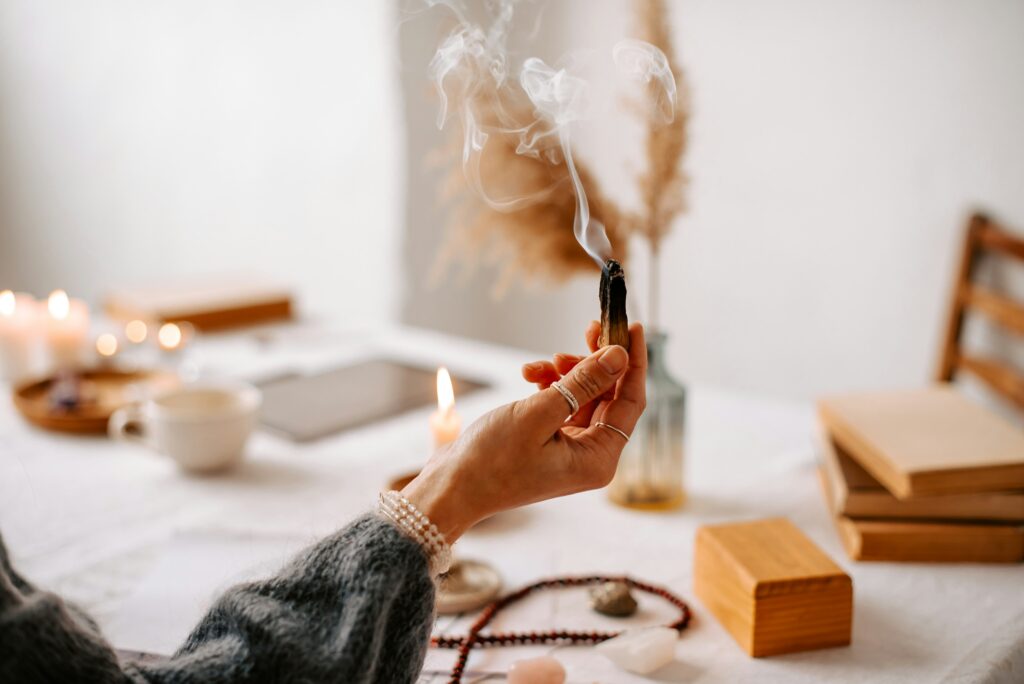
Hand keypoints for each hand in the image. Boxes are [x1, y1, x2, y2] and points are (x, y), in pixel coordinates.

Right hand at [401, 322, 645, 542]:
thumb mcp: (539, 414)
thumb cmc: (490, 461)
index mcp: (598, 459)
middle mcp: (591, 456)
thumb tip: (619, 355)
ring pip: (584, 396)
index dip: (634, 361)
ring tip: (540, 364)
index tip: (634, 326)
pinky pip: (563, 404)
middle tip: (588, 328)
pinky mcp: (550, 442)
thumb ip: (582, 384)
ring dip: (565, 373)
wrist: (450, 488)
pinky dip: (550, 386)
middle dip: (595, 363)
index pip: (631, 401)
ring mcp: (571, 450)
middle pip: (610, 396)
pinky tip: (530, 376)